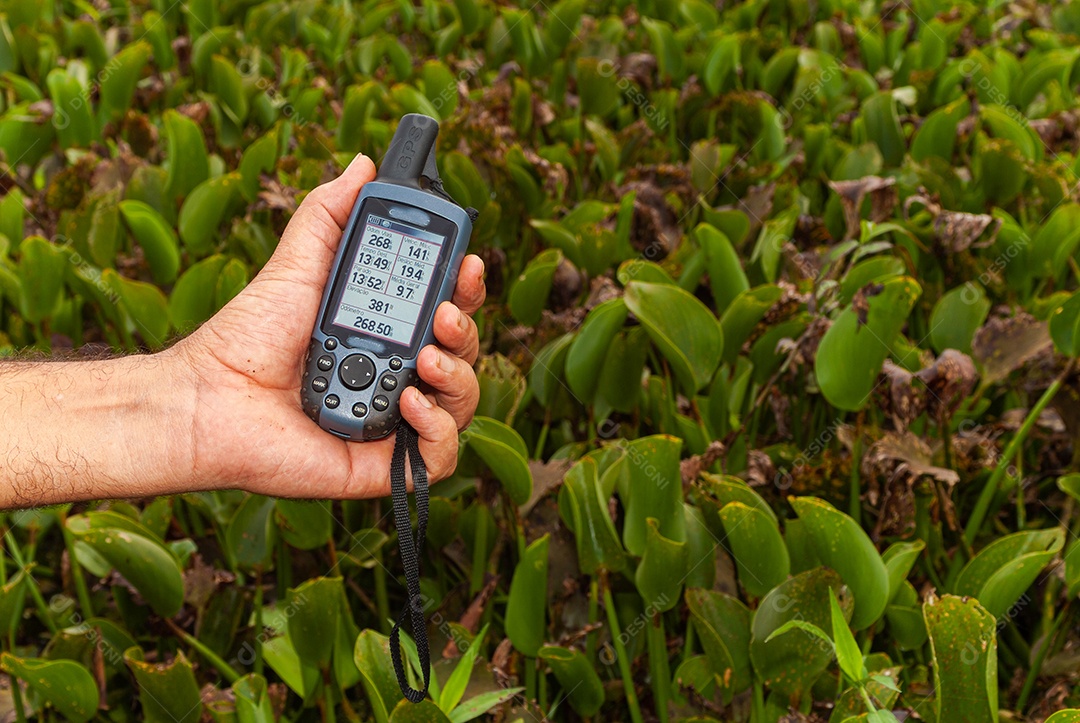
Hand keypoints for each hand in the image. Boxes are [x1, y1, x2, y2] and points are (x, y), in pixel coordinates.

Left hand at [173, 154, 484, 497]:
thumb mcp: (297, 263)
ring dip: (458, 374)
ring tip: (423, 357)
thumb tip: (363, 164)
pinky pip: (439, 456)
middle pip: (463, 351)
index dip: (465, 286)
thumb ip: (330, 214)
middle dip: (465, 326)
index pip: (446, 307)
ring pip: (462, 401)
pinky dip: (438, 429)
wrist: (209, 396)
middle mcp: (398, 373)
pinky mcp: (384, 463)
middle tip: (441, 312)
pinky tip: (409, 403)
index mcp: (387, 329)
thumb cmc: (248, 335)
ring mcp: (395, 419)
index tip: (468, 262)